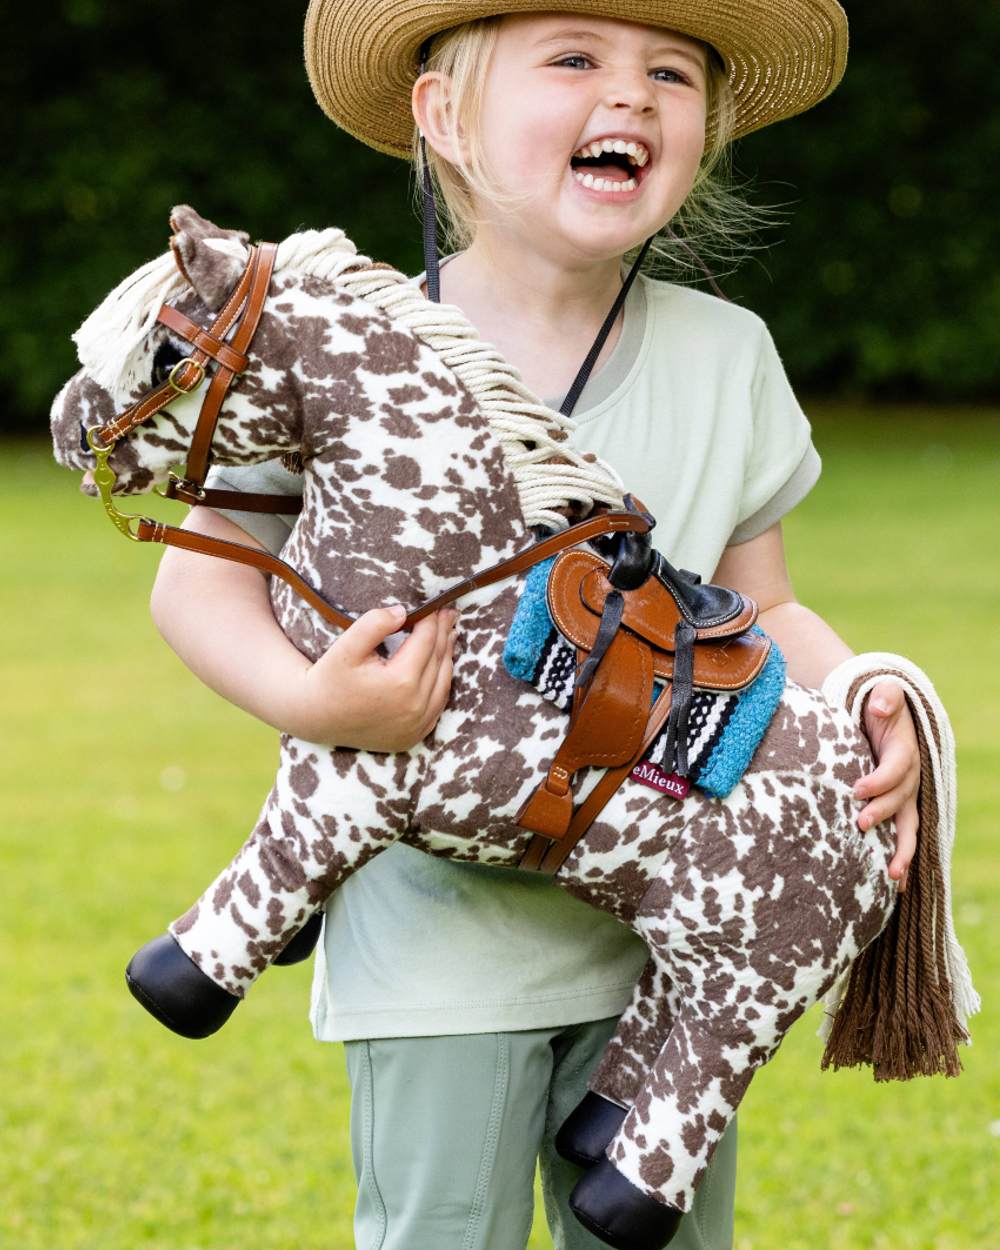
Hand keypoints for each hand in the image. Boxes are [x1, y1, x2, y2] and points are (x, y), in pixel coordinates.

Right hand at [295, 605, 457, 750]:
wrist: (313, 717)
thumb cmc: (328, 679)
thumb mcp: (346, 647)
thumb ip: (374, 623)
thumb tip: (403, 611)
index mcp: (401, 682)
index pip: (426, 641)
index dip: (432, 620)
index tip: (436, 604)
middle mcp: (415, 706)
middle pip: (438, 660)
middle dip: (443, 634)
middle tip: (449, 613)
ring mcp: (417, 725)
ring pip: (443, 682)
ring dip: (447, 657)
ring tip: (449, 634)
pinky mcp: (414, 736)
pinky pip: (437, 704)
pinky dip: (441, 682)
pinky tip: (440, 666)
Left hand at [854, 680, 920, 889]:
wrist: (882, 716)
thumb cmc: (876, 707)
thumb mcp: (882, 694)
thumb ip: (884, 696)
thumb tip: (881, 705)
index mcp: (904, 752)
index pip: (895, 769)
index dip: (878, 780)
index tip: (855, 789)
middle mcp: (909, 778)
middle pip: (902, 801)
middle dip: (884, 814)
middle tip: (860, 824)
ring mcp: (905, 796)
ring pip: (909, 827)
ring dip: (902, 851)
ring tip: (892, 876)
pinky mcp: (896, 808)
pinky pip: (903, 836)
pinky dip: (901, 859)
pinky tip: (896, 885)